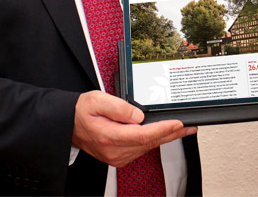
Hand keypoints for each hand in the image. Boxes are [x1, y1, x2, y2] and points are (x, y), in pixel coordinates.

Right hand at [71, 90, 196, 167]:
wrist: (68, 124)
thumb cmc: (81, 111)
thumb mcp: (97, 100)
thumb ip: (119, 107)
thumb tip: (138, 115)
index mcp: (109, 136)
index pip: (143, 134)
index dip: (163, 129)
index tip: (178, 123)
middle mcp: (114, 151)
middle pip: (149, 142)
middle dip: (171, 134)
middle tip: (190, 126)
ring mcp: (117, 156)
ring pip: (147, 147)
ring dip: (165, 138)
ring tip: (182, 129)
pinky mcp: (119, 156)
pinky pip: (141, 149)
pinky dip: (154, 140)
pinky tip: (164, 133)